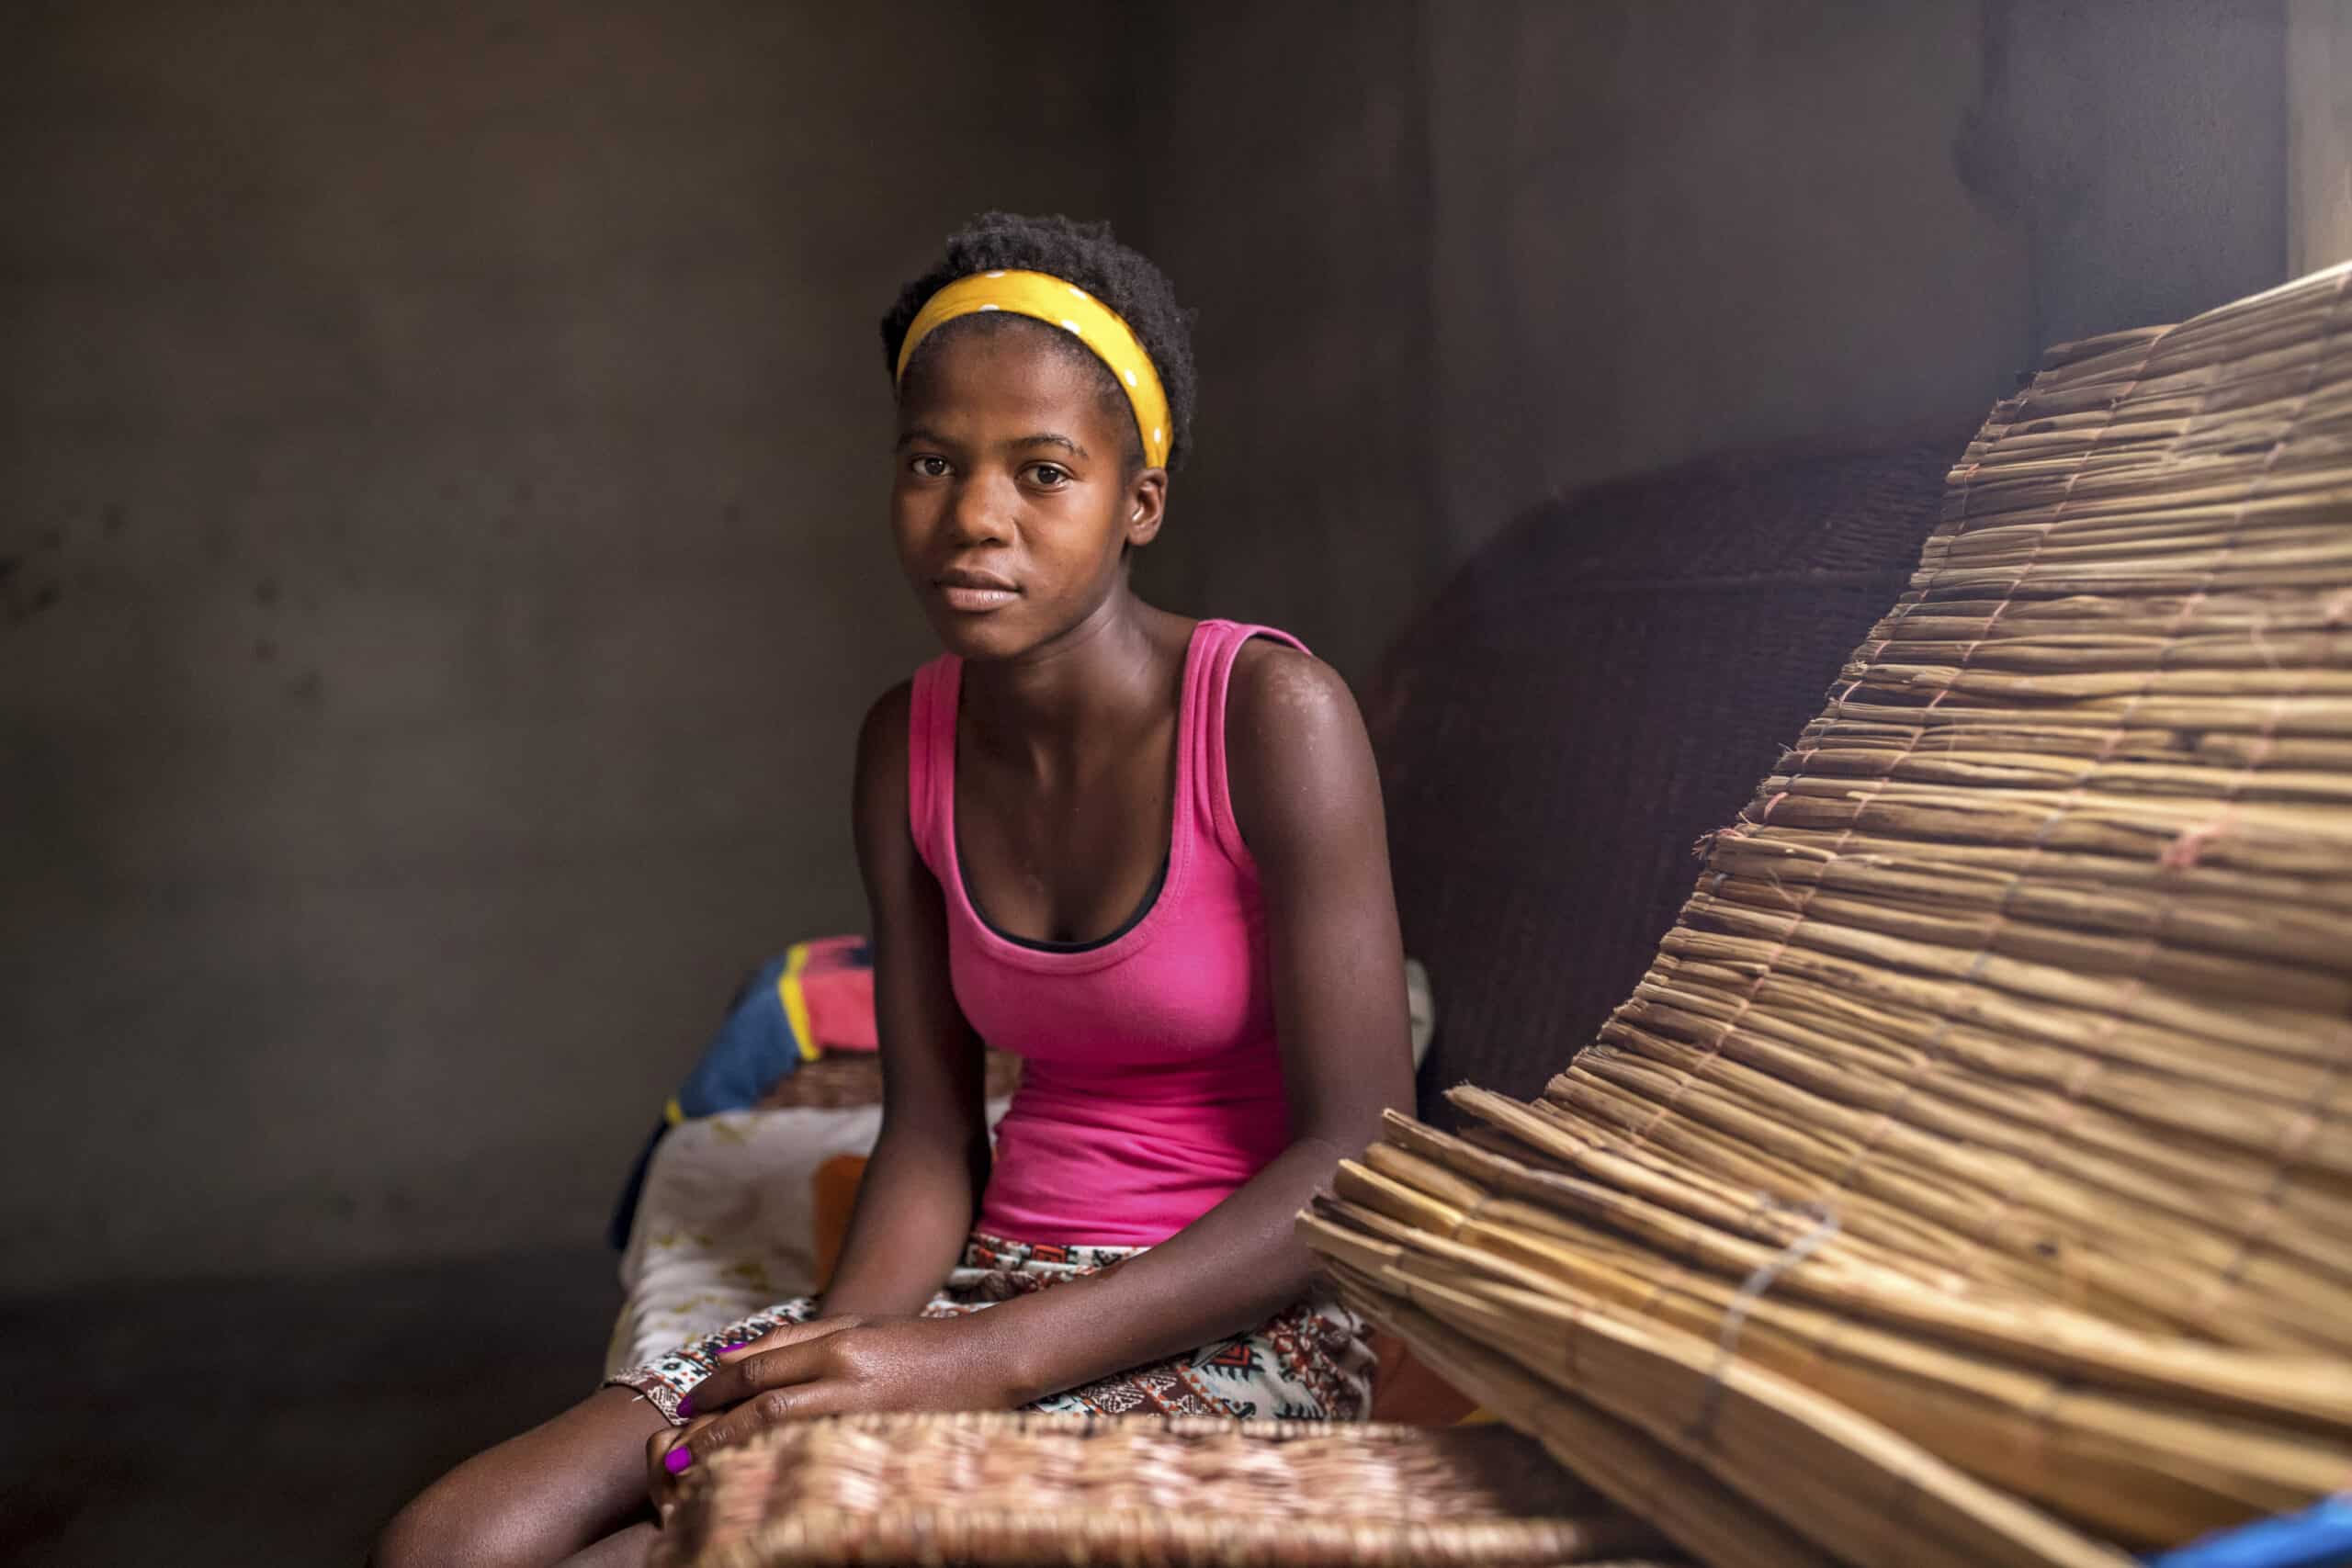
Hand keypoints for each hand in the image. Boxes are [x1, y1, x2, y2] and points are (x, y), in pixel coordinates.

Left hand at [656, 1312, 1025, 1476]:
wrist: (983, 1363)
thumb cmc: (916, 1344)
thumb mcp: (857, 1326)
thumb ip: (797, 1341)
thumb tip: (731, 1360)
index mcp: (837, 1342)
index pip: (758, 1366)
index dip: (715, 1389)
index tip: (686, 1407)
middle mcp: (844, 1372)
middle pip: (760, 1399)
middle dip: (712, 1426)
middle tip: (676, 1450)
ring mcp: (861, 1409)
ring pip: (778, 1428)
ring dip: (732, 1449)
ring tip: (698, 1470)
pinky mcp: (877, 1437)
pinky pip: (811, 1454)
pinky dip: (775, 1465)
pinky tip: (752, 1478)